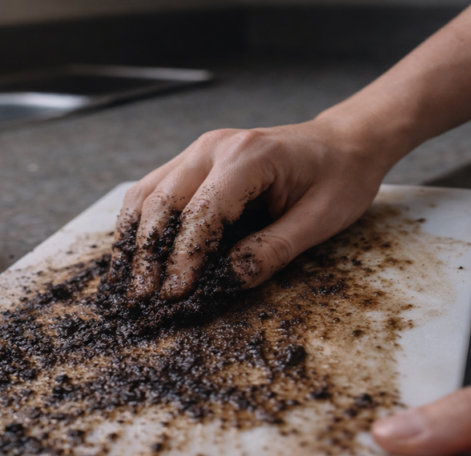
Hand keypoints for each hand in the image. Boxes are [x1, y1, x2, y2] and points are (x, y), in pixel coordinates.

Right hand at [108, 118, 397, 298]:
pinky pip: (153, 190)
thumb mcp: (320, 219)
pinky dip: (138, 225)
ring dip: (133, 240)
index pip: (201, 212)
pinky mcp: (193, 161)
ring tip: (127, 283)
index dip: (184, 258)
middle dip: (147, 254)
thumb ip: (274, 249)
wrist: (343, 141)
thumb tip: (232, 280)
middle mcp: (213, 146)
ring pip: (146, 194)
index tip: (174, 295)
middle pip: (161, 202)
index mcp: (248, 156)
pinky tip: (133, 256)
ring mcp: (199, 150)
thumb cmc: (338, 177)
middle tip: (143, 299)